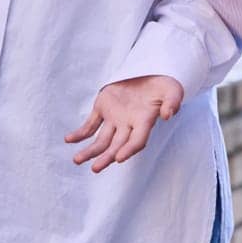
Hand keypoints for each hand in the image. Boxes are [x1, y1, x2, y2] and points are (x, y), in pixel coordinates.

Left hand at [65, 75, 184, 172]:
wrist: (149, 74)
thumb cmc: (163, 86)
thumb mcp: (172, 90)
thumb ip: (172, 101)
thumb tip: (168, 114)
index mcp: (145, 122)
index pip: (137, 141)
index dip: (129, 150)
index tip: (119, 158)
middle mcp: (128, 125)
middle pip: (116, 146)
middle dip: (106, 157)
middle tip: (95, 168)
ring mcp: (114, 118)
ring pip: (101, 140)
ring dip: (90, 151)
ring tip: (77, 160)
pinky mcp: (103, 109)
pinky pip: (90, 125)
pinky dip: (80, 133)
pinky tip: (69, 140)